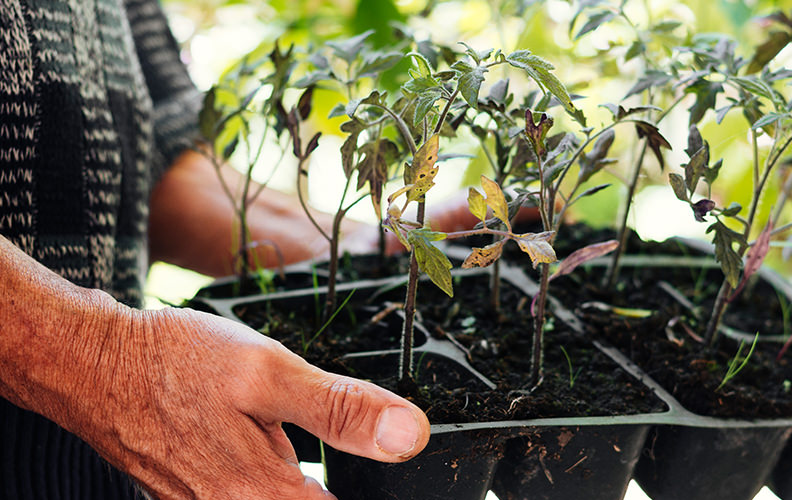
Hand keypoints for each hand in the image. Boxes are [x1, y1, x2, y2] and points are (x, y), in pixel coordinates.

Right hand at [72, 303, 429, 498]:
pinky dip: (270, 483)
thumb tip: (408, 436)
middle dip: (333, 484)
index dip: (377, 494)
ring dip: (302, 484)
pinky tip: (274, 446)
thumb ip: (340, 410)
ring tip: (301, 445)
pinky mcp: (191, 496)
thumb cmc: (173, 363)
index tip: (404, 483)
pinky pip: (246, 497)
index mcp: (265, 494)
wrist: (91, 363)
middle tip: (336, 448)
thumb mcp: (269, 373)